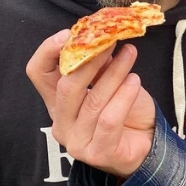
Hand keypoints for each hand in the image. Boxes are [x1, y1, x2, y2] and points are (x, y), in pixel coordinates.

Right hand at [26, 31, 155, 178]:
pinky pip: (109, 120)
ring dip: (114, 74)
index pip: (38, 73)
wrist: (148, 142)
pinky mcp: (98, 153)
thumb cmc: (125, 110)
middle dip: (89, 60)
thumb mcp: (109, 81)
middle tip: (110, 40)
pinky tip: (135, 81)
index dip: (49, 50)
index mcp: (57, 101)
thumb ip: (99, 64)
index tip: (71, 33)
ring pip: (92, 101)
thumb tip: (99, 35)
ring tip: (130, 55)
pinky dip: (124, 97)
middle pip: (66, 86)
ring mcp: (77, 141)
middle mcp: (61, 122)